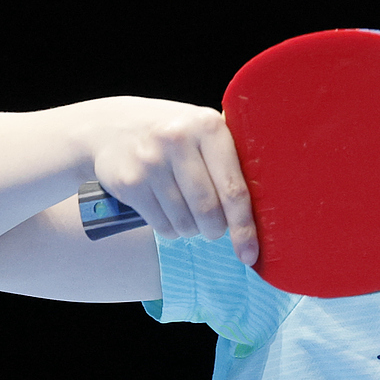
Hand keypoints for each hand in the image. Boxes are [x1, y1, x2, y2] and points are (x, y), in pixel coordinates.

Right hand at [79, 97, 257, 264]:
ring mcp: (150, 161)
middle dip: (215, 229)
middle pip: (209, 211)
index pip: (234, 189)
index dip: (244, 227)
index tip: (250, 254)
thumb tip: (270, 208)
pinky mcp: (129, 182)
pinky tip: (166, 210)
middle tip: (213, 226)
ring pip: (185, 223)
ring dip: (192, 229)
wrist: (110, 126)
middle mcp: (177, 140)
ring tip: (187, 212)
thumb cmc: (172, 136)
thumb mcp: (202, 132)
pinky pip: (162, 226)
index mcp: (208, 126)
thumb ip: (231, 159)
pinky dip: (170, 229)